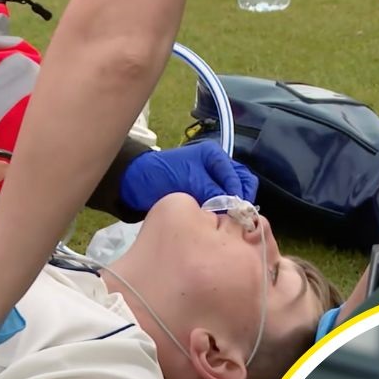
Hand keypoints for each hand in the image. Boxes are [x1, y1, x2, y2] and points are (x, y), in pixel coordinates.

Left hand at [119, 141, 258, 211]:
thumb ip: (213, 192)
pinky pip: (222, 205)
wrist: (136, 185)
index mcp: (214, 156)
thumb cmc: (161, 176)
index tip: (237, 211)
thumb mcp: (189, 181)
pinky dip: (223, 213)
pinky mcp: (205, 196)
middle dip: (241, 200)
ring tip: (229, 222)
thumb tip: (233, 207)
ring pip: (234, 196)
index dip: (239, 194)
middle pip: (242, 184)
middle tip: (237, 218)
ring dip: (233, 208)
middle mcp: (217, 167)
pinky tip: (220, 223)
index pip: (239, 175)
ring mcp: (212, 182)